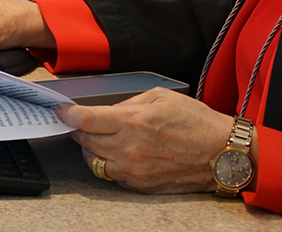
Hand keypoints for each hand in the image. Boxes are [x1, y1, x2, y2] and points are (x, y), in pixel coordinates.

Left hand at [60, 88, 246, 193]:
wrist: (219, 154)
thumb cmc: (196, 122)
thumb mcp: (162, 97)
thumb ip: (130, 103)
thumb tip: (109, 110)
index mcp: (134, 122)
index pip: (88, 120)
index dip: (69, 115)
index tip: (61, 111)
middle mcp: (130, 148)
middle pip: (86, 141)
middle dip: (78, 130)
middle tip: (76, 122)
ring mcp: (133, 170)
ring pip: (94, 161)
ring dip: (90, 148)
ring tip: (95, 138)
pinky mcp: (139, 184)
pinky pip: (111, 175)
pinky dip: (106, 163)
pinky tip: (114, 153)